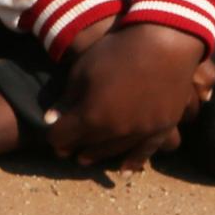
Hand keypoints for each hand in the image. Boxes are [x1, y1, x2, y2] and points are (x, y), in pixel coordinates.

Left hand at [46, 23, 206, 165]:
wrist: (165, 43)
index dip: (55, 136)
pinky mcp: (162, 126)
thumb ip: (66, 100)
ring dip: (98, 155)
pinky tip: (124, 171)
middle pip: (87, 144)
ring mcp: (141, 130)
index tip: (53, 135)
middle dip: (73, 146)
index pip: (62, 136)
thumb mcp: (82, 72)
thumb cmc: (117, 52)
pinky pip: (147, 150)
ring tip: (86, 159)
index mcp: (90, 116)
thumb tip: (50, 121)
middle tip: (66, 149)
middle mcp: (115, 129)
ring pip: (114, 150)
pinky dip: (134, 161)